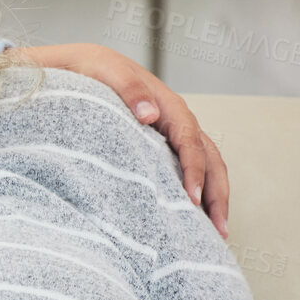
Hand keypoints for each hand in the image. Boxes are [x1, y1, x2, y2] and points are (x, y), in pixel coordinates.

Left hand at [9, 42, 229, 237]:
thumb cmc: (90, 68)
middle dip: (217, 194)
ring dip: (213, 198)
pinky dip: (195, 192)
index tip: (192, 199)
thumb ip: (128, 90)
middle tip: (219, 232)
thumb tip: (149, 115)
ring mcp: (170, 134)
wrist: (79, 65)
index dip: (194, 170)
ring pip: (204, 166)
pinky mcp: (158, 146)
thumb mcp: (105, 71)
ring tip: (215, 235)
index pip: (190, 140)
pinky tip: (190, 219)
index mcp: (168, 105)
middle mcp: (176, 120)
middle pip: (210, 158)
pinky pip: (185, 169)